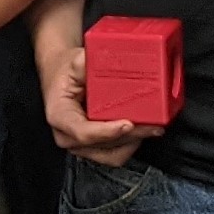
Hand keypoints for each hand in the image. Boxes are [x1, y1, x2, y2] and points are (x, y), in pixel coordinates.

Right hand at [41, 45, 151, 164]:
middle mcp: (66, 135)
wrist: (61, 76)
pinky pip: (116, 154)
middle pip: (103, 144)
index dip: (106, 131)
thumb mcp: (75, 60)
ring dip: (135, 140)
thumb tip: (113, 59)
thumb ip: (91, 61)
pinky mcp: (92, 148)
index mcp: (59, 115)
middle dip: (131, 135)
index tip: (127, 124)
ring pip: (113, 153)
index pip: (82, 131)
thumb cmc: (66, 71)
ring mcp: (79, 145)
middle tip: (154, 123)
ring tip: (153, 125)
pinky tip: (143, 130)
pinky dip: (131, 144)